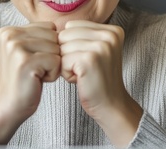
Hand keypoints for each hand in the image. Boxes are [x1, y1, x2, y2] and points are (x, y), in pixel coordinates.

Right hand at [0, 22, 59, 143]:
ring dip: (52, 66)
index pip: (49, 27)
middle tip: (34, 70)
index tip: (33, 61)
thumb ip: (39, 36)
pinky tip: (37, 81)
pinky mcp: (25, 61)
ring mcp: (16, 47)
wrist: (10, 105)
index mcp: (8, 30)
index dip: (49, 47)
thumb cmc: (23, 80)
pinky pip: (56, 61)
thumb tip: (64, 30)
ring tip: (35, 75)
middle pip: (54, 36)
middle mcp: (9, 35)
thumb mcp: (27, 51)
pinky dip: (52, 75)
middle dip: (52, 55)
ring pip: (56, 49)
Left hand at [59, 21, 142, 147]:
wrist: (111, 105)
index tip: (87, 61)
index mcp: (112, 30)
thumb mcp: (95, 51)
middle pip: (65, 35)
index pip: (72, 26)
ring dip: (67, 65)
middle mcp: (109, 34)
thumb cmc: (98, 80)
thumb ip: (81, 36)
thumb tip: (53, 30)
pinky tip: (81, 80)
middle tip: (85, 69)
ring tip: (84, 75)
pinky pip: (62, 61)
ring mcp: (100, 46)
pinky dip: (66, 74)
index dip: (71, 46)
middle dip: (67, 54)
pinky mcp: (89, 60)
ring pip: (62, 48)